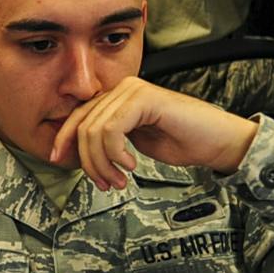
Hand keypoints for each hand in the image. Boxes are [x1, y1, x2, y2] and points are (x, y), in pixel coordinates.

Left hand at [49, 77, 259, 188]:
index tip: (58, 161)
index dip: (64, 139)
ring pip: (95, 131)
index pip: (78, 116)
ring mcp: (133, 91)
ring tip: (120, 181)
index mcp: (117, 97)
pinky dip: (116, 153)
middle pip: (83, 126)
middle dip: (89, 162)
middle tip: (106, 184)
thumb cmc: (181, 142)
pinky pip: (112, 130)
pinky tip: (132, 165)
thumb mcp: (133, 143)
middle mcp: (122, 88)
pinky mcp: (144, 99)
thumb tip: (78, 153)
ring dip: (103, 164)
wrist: (215, 141)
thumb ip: (108, 141)